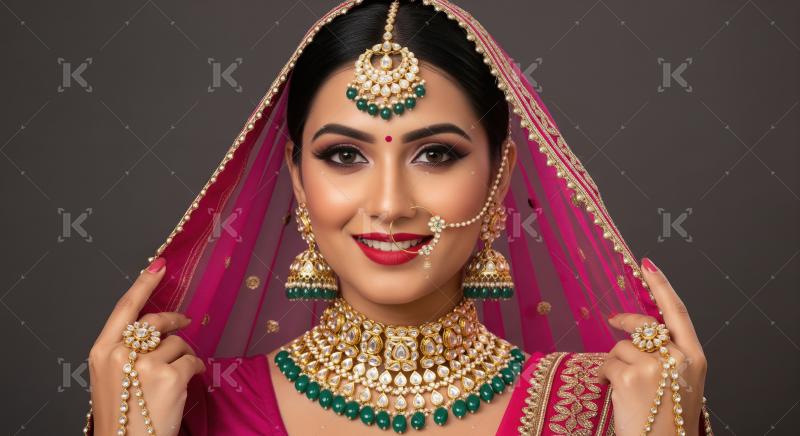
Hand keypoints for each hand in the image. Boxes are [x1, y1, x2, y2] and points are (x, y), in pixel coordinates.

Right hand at [88, 257, 205, 435]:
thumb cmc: (122, 412)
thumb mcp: (110, 377)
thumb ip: (125, 349)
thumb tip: (153, 326)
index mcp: (101, 351)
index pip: (125, 307)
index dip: (144, 283)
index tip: (160, 265)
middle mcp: (120, 353)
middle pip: (156, 320)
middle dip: (176, 319)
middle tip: (186, 321)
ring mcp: (145, 364)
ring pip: (178, 341)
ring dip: (184, 354)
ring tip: (175, 375)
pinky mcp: (169, 376)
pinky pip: (192, 359)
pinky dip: (195, 368)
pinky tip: (188, 381)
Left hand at [598, 258, 707, 435]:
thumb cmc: (669, 418)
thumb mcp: (682, 382)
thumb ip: (671, 355)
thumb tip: (643, 330)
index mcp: (695, 358)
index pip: (677, 312)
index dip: (661, 285)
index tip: (647, 264)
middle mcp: (678, 358)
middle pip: (644, 325)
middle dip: (625, 319)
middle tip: (612, 318)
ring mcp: (653, 366)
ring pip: (621, 346)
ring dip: (616, 363)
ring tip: (627, 389)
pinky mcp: (629, 376)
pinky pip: (607, 363)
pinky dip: (606, 376)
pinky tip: (616, 393)